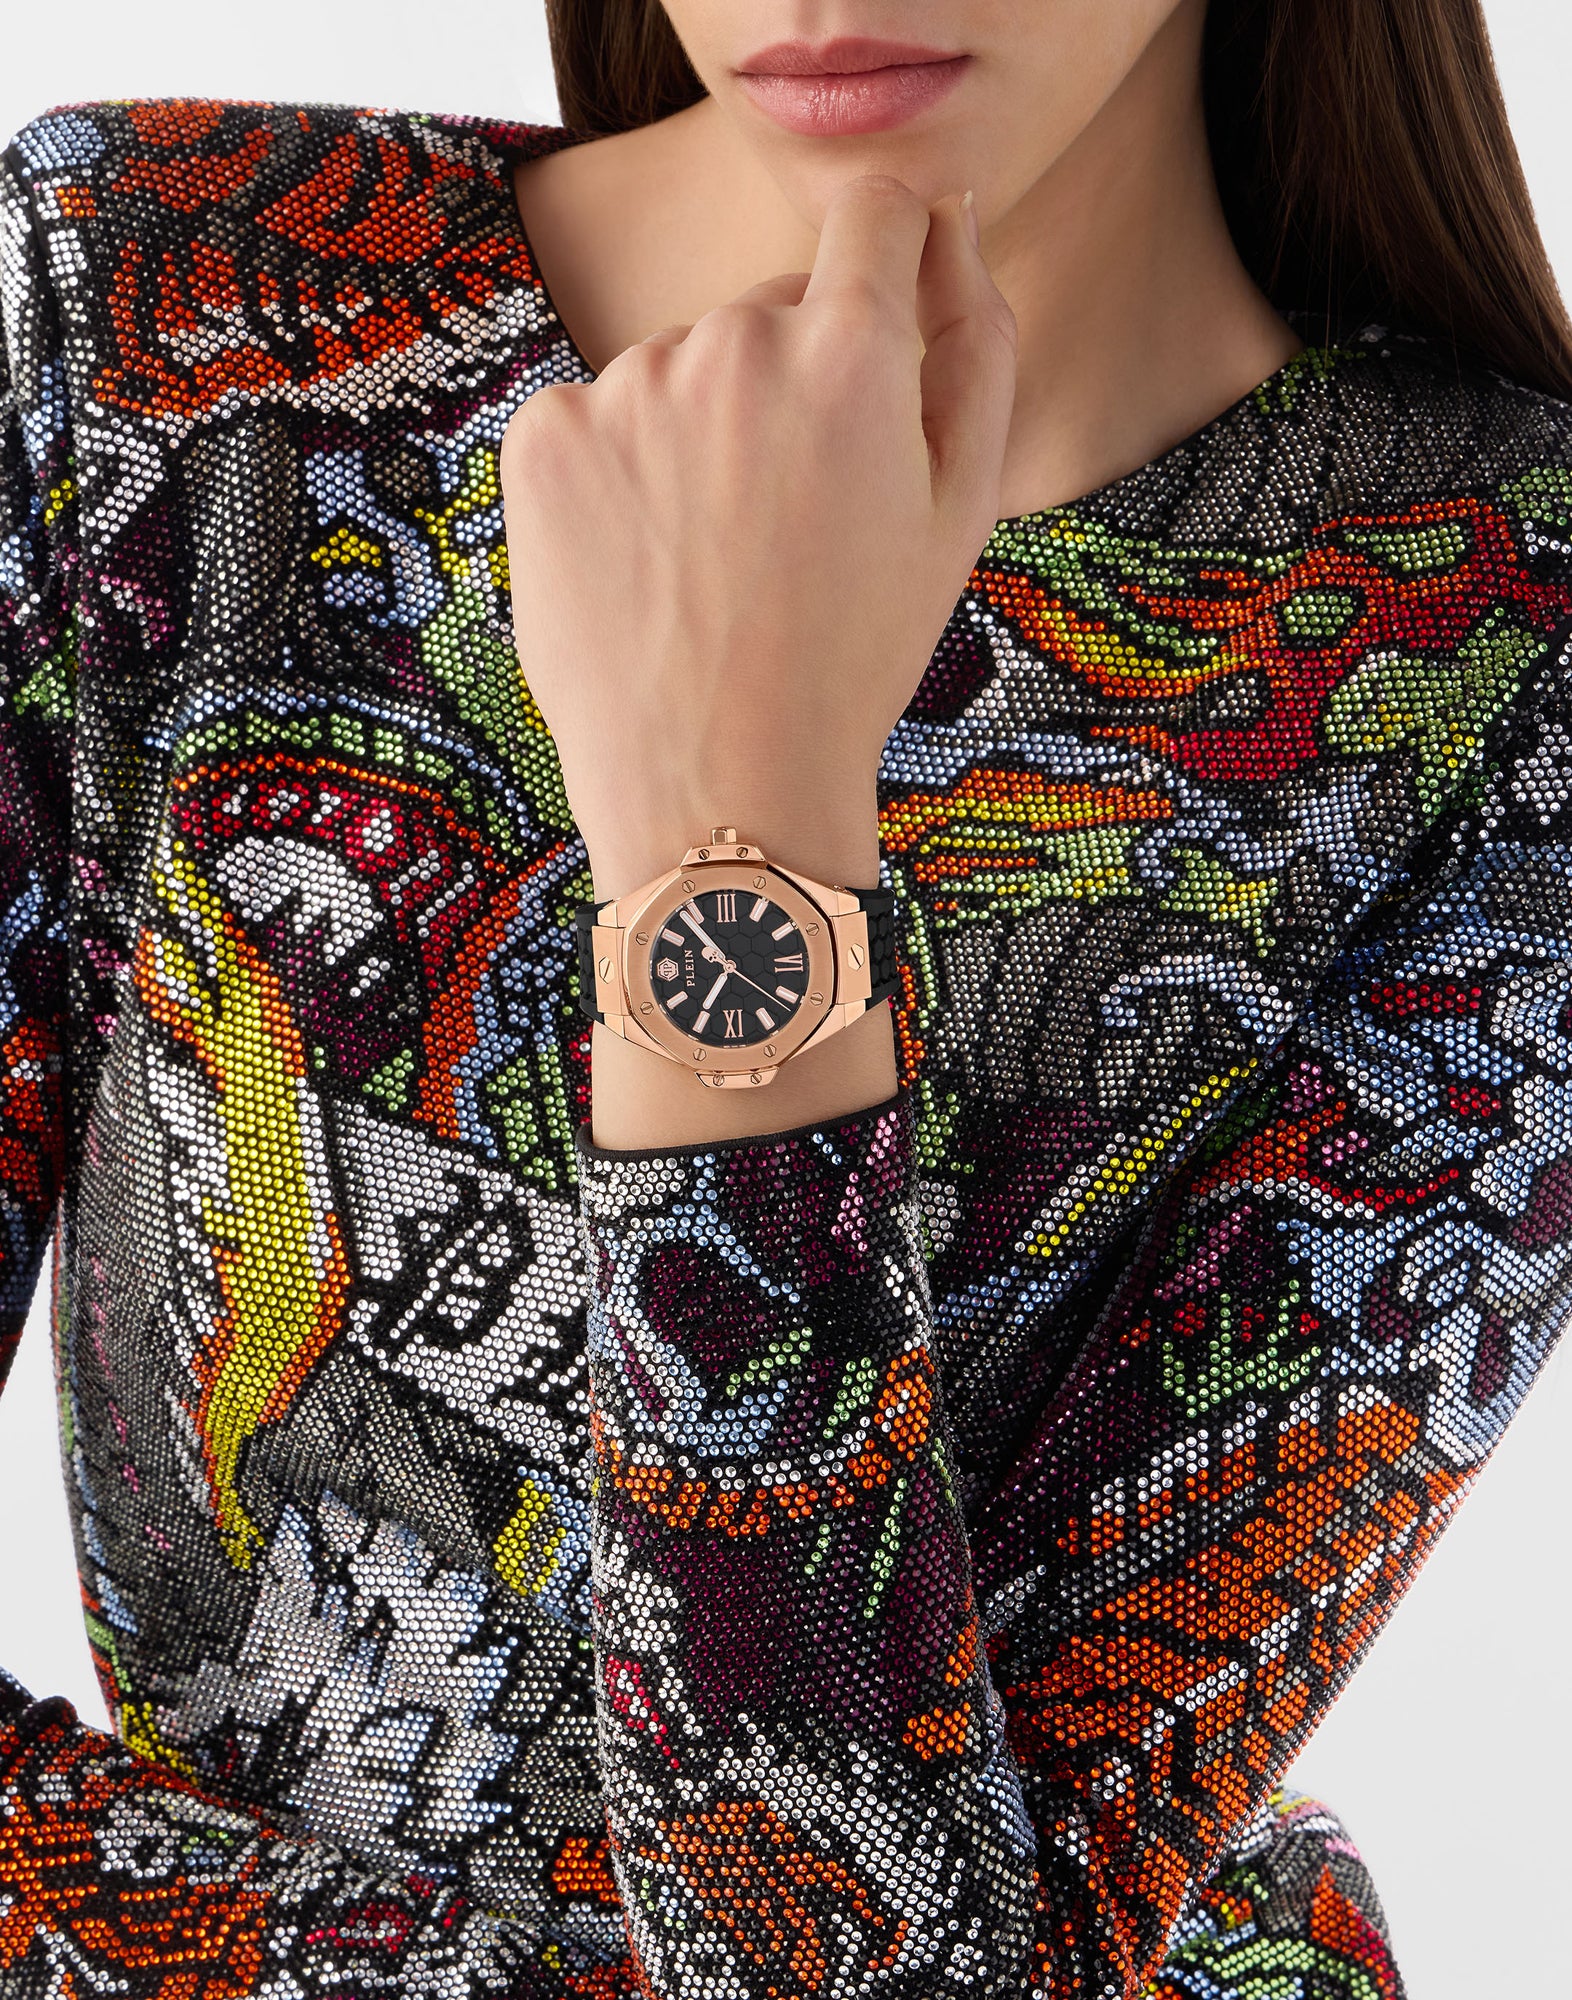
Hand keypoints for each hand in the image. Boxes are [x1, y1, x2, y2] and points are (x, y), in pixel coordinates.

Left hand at [500, 175, 1017, 901]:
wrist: (718, 786)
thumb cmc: (854, 657)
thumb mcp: (960, 509)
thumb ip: (975, 340)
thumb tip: (949, 221)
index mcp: (851, 353)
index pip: (877, 213)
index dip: (890, 257)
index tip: (881, 315)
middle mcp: (730, 341)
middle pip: (773, 309)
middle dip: (796, 382)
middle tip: (797, 524)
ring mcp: (625, 386)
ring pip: (685, 369)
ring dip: (707, 432)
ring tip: (719, 562)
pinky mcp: (544, 436)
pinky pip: (604, 416)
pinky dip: (627, 472)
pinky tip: (653, 563)